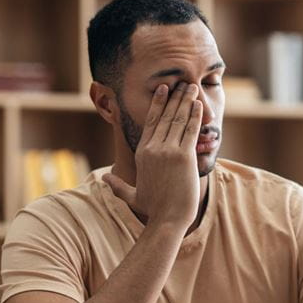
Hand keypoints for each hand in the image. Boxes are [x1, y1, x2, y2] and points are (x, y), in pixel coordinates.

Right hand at [103, 82, 203, 228]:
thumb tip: (104, 178)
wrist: (167, 220)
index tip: (163, 90)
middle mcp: (154, 148)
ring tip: (192, 87)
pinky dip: (195, 115)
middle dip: (175, 97)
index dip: (157, 104)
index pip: (150, 122)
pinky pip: (190, 131)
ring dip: (186, 101)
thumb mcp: (132, 195)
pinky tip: (199, 104)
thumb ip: (118, 185)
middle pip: (165, 116)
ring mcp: (168, 151)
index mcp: (142, 153)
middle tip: (182, 82)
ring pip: (178, 120)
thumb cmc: (153, 209)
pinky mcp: (183, 156)